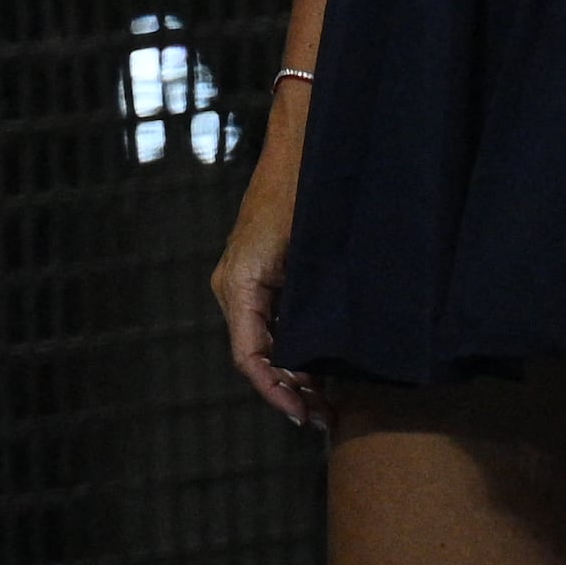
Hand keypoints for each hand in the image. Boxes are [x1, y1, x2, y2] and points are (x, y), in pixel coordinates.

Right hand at [210, 130, 324, 428]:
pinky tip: (325, 369)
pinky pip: (272, 324)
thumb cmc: (308, 193)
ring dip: (294, 375)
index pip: (249, 358)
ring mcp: (247, 281)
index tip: (304, 417)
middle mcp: (235, 286)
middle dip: (290, 392)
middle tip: (328, 420)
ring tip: (330, 404)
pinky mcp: (264, 274)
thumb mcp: (311, 258)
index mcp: (239, 285)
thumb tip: (315, 369)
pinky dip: (295, 352)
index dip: (276, 393)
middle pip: (257, 357)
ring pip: (265, 343)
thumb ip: (307, 313)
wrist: (304, 144)